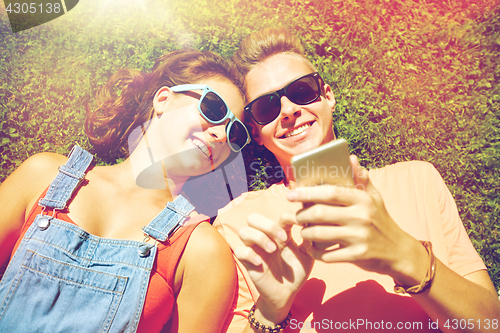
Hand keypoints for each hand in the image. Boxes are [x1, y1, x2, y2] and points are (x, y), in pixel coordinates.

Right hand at [234, 212, 312, 322]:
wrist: (287, 294)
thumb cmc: (296, 273)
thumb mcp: (307, 255)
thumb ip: (310, 240)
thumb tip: (316, 224)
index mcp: (279, 233)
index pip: (279, 216)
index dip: (289, 217)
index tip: (301, 225)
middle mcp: (264, 238)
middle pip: (254, 218)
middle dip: (268, 225)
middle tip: (283, 238)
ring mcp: (254, 250)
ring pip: (244, 231)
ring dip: (259, 237)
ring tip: (273, 250)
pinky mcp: (247, 263)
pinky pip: (239, 251)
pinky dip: (249, 254)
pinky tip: (260, 263)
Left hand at [288, 155, 427, 285]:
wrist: (399, 251)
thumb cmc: (381, 220)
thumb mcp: (375, 198)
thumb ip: (361, 179)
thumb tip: (351, 157)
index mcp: (363, 199)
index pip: (330, 192)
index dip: (307, 192)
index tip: (291, 193)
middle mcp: (362, 216)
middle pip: (320, 213)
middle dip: (302, 215)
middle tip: (295, 216)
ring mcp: (360, 237)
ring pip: (319, 234)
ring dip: (306, 234)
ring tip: (303, 231)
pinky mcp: (358, 256)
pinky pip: (327, 255)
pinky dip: (314, 252)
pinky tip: (311, 249)